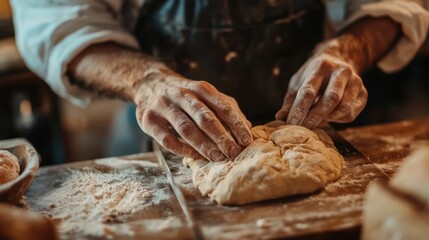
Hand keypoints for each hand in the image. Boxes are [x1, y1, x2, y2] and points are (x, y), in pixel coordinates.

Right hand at [135, 74, 252, 160]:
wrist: (150, 85)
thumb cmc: (187, 97)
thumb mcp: (207, 96)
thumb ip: (227, 109)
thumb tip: (248, 127)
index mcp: (200, 88)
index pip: (222, 106)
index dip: (236, 124)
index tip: (247, 141)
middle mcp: (181, 94)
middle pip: (204, 118)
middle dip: (221, 137)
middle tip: (234, 153)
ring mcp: (163, 106)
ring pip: (186, 128)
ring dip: (204, 145)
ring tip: (218, 158)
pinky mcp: (149, 120)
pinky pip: (168, 139)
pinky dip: (183, 150)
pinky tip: (195, 157)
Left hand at [276, 52, 367, 128]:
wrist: (338, 61)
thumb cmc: (313, 76)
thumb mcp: (298, 83)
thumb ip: (290, 101)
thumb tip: (279, 118)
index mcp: (321, 66)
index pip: (309, 91)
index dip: (299, 110)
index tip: (290, 123)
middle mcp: (341, 71)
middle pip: (330, 99)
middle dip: (315, 117)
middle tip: (303, 128)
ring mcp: (356, 81)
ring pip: (343, 108)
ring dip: (328, 118)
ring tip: (316, 118)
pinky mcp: (364, 93)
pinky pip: (351, 114)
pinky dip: (338, 119)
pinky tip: (330, 114)